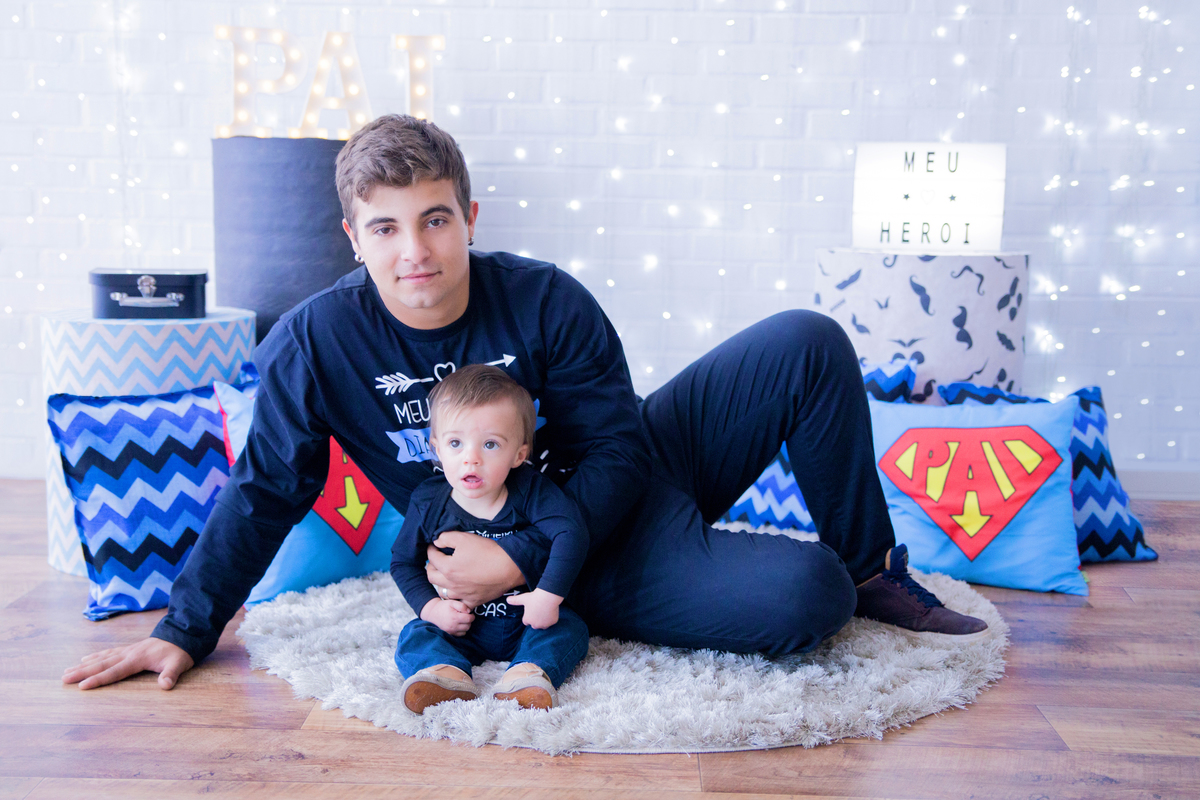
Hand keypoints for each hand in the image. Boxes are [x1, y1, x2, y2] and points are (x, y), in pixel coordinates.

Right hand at [62, 638, 194, 690]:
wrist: (182, 634)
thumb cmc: (179, 652)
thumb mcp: (179, 664)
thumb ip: (171, 675)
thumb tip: (165, 686)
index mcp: (138, 659)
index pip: (115, 671)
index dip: (99, 680)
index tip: (82, 686)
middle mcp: (129, 653)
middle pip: (102, 664)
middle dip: (82, 672)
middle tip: (63, 679)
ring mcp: (127, 650)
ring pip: (101, 658)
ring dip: (84, 665)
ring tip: (66, 671)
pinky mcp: (129, 649)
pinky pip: (108, 652)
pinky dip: (95, 656)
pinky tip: (85, 659)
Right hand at [420, 597, 474, 635]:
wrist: (432, 613)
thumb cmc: (443, 607)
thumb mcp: (452, 602)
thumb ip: (462, 606)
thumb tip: (469, 611)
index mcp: (454, 617)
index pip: (469, 619)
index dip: (471, 616)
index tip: (469, 613)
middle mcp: (453, 626)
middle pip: (468, 626)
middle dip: (469, 621)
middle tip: (465, 616)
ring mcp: (451, 631)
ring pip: (465, 631)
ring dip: (465, 626)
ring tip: (461, 620)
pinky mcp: (449, 634)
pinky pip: (460, 634)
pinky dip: (461, 630)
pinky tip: (458, 624)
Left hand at [425, 530, 524, 607]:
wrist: (509, 568)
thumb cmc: (487, 551)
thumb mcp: (465, 538)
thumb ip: (446, 538)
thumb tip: (437, 542)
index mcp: (448, 567)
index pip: (432, 558)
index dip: (431, 549)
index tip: (434, 546)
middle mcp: (451, 583)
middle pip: (432, 577)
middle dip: (431, 567)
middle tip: (436, 560)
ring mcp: (462, 594)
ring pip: (443, 592)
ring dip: (441, 583)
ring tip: (446, 576)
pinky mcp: (473, 601)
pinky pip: (459, 603)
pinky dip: (456, 598)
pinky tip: (460, 591)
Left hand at [507, 588, 562, 629]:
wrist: (548, 597)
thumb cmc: (534, 598)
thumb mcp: (523, 598)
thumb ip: (515, 601)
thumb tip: (507, 600)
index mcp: (527, 620)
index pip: (526, 622)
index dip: (528, 616)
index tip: (531, 611)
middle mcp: (535, 625)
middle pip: (534, 625)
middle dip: (535, 620)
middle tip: (538, 610)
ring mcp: (545, 624)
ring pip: (543, 625)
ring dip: (543, 621)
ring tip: (544, 611)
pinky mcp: (553, 622)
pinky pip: (551, 622)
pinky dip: (551, 618)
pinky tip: (551, 611)